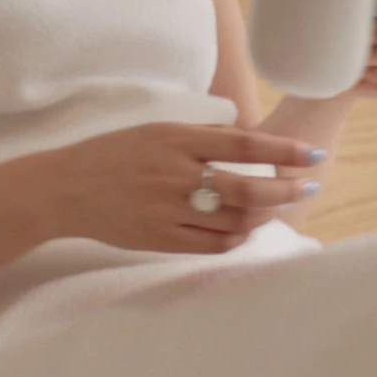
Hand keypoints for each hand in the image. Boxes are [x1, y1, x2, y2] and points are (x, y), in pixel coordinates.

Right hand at [41, 123, 326, 253]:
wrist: (65, 187)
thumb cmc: (115, 155)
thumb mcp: (155, 131)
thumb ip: (198, 137)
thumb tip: (245, 139)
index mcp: (176, 140)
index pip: (242, 145)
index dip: (281, 152)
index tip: (311, 156)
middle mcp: (176, 174)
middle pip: (247, 190)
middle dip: (285, 191)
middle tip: (308, 188)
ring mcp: (170, 209)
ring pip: (234, 222)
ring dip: (262, 219)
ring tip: (276, 211)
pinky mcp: (162, 238)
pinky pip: (214, 245)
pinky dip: (236, 240)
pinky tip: (245, 233)